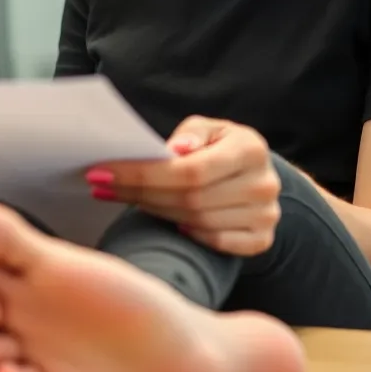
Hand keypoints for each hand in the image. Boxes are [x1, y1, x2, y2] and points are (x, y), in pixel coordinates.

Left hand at [86, 117, 281, 255]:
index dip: (144, 175)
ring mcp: (267, 215)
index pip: (190, 170)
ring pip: (198, 222)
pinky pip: (217, 243)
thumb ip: (191, 133)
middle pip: (190, 199)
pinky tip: (171, 223)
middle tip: (103, 186)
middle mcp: (263, 184)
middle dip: (141, 194)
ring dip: (157, 213)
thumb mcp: (209, 128)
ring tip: (128, 200)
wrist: (255, 172)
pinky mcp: (263, 238)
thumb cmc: (221, 146)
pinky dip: (191, 235)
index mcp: (250, 149)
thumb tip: (175, 151)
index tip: (103, 172)